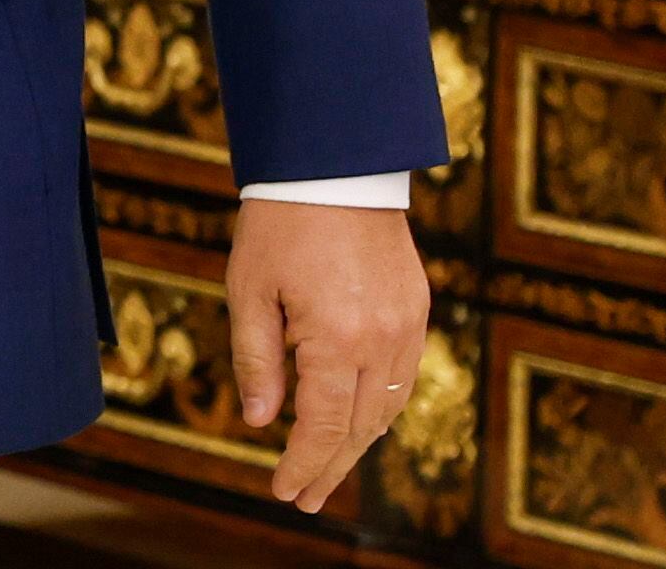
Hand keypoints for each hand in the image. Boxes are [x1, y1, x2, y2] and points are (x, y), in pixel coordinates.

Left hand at [228, 197, 429, 510]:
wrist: (333, 168)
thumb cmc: (279, 225)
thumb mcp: (249, 290)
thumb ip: (257, 360)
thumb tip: (260, 422)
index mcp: (336, 340)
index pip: (322, 427)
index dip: (303, 464)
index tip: (284, 492)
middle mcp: (382, 342)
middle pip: (359, 429)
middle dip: (330, 467)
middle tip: (304, 498)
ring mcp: (407, 327)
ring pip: (388, 408)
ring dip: (358, 443)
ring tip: (326, 468)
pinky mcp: (417, 311)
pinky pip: (403, 377)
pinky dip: (380, 407)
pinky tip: (358, 420)